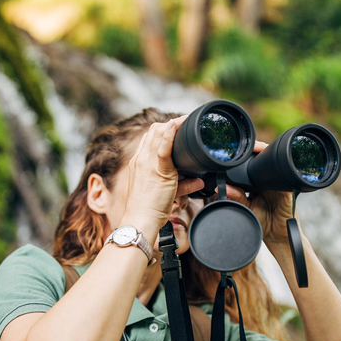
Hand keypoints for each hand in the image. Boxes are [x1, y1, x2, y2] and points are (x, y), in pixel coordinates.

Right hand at [122, 117, 204, 239]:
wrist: (140, 219)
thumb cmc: (150, 208)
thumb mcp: (167, 192)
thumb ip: (184, 184)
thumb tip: (200, 181)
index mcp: (140, 162)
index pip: (149, 138)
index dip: (163, 130)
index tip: (176, 128)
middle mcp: (141, 159)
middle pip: (153, 131)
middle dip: (170, 124)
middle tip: (186, 123)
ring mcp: (147, 163)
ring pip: (157, 134)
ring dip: (173, 125)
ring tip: (186, 121)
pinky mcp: (157, 170)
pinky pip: (162, 149)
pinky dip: (169, 135)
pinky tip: (176, 125)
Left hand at [226, 141, 294, 245]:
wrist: (277, 237)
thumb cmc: (262, 222)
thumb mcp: (246, 208)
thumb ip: (236, 196)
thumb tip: (222, 187)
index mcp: (259, 183)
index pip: (253, 166)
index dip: (246, 158)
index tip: (237, 153)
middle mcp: (270, 182)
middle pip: (264, 162)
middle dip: (257, 154)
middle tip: (247, 149)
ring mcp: (280, 185)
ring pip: (275, 166)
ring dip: (267, 159)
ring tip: (257, 154)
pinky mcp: (288, 191)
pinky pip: (284, 179)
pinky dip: (279, 174)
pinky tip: (270, 172)